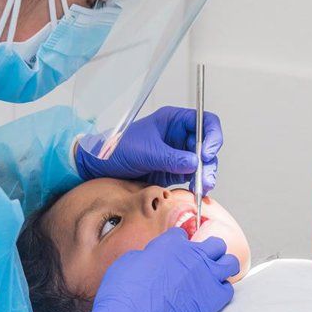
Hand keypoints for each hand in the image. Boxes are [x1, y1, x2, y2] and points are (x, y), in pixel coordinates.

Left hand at [75, 106, 222, 191]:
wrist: (100, 167)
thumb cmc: (117, 149)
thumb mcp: (146, 152)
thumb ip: (172, 157)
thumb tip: (195, 163)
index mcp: (173, 121)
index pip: (205, 122)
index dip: (211, 136)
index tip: (206, 153)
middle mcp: (178, 135)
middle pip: (207, 145)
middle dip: (210, 162)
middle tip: (206, 178)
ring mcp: (178, 153)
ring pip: (203, 163)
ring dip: (206, 175)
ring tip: (202, 188)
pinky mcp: (174, 170)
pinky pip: (193, 176)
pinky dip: (197, 184)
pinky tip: (196, 191)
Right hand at [78, 229, 237, 311]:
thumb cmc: (124, 295)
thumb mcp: (128, 263)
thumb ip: (148, 256)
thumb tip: (154, 260)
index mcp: (171, 244)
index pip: (183, 235)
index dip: (178, 245)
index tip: (175, 254)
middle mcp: (193, 256)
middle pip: (214, 243)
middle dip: (207, 251)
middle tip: (198, 263)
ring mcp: (206, 277)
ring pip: (229, 262)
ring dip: (222, 267)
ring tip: (212, 276)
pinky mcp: (213, 300)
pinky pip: (228, 289)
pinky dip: (220, 291)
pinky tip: (210, 297)